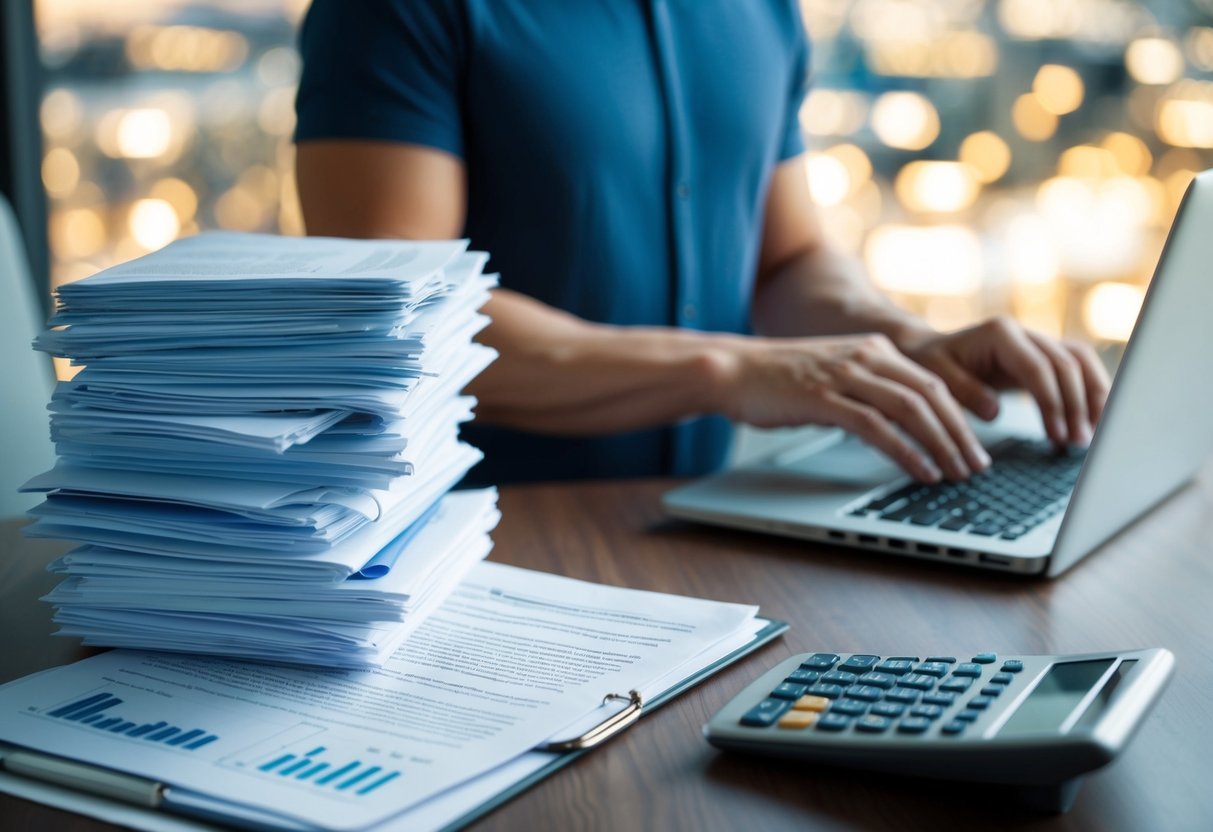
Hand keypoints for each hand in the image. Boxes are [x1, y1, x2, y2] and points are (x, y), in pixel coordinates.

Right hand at [716, 333, 991, 481]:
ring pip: (911, 410)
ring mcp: (846, 376)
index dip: (960, 415)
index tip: (973, 444)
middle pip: (931, 395)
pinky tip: (920, 471)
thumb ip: (866, 388)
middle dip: (959, 434)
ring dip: (941, 445)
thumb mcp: (833, 374)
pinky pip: (877, 427)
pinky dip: (906, 451)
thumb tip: (894, 423)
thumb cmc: (778, 378)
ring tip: (956, 474)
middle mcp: (866, 357)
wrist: (733, 369)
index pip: (932, 382)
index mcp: (873, 349)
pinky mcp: (826, 399)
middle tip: (976, 465)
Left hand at [896, 316, 1110, 446]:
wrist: (927, 349)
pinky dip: (1089, 392)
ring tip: (1096, 434)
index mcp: (1000, 333)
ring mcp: (1036, 342)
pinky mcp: (1041, 356)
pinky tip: (1092, 421)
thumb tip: (994, 411)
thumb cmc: (929, 363)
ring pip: (1081, 361)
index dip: (1053, 402)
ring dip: (1094, 396)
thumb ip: (964, 391)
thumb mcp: (935, 376)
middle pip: (1068, 363)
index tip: (1059, 434)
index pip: (1038, 367)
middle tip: (1081, 442)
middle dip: (1078, 404)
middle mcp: (1023, 332)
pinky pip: (1075, 369)